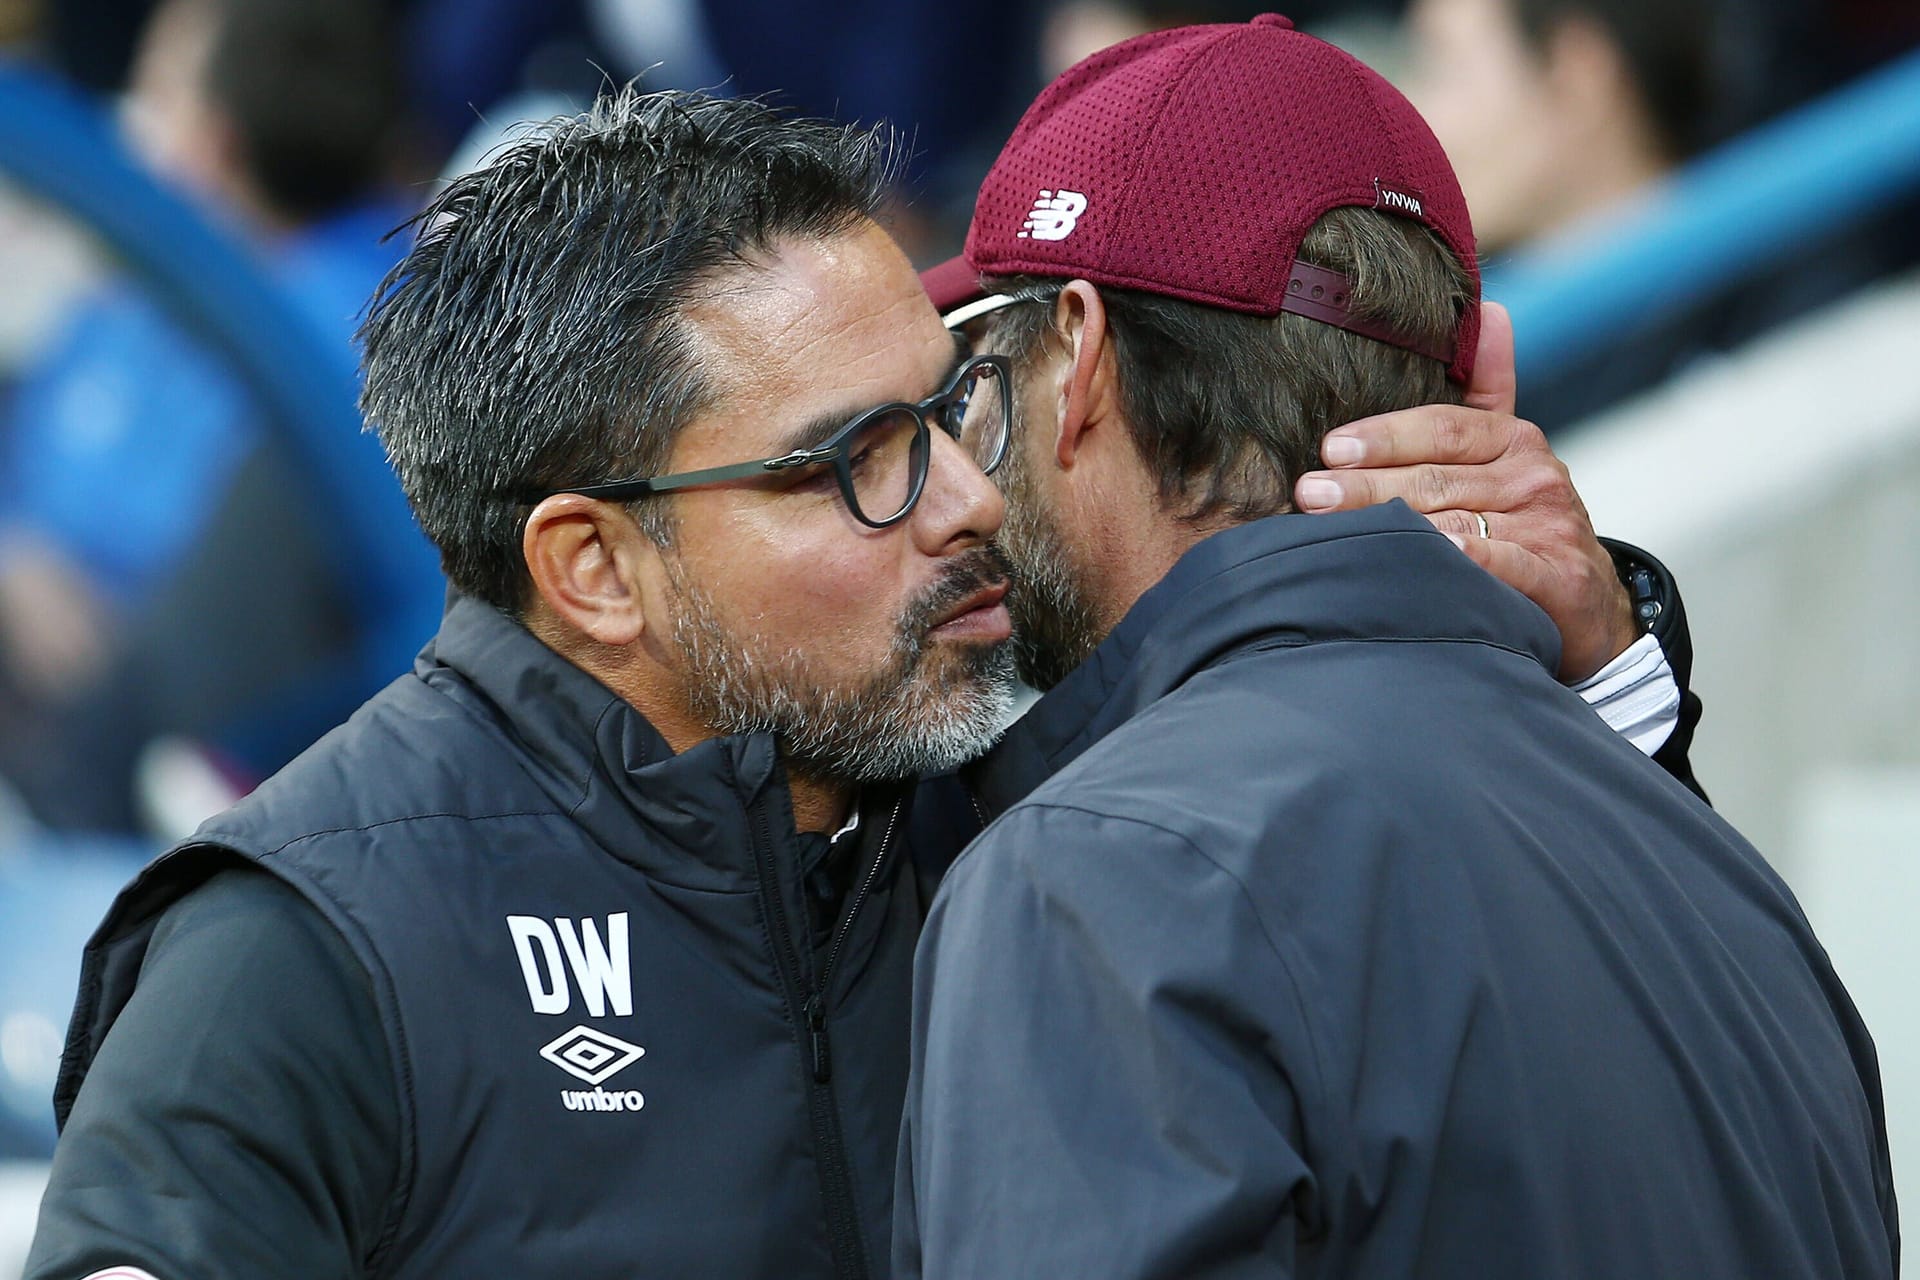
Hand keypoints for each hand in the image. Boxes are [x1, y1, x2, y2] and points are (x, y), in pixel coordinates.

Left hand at [1291, 301, 1636, 682]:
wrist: (1588, 603)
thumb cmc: (1522, 523)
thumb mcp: (1504, 454)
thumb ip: (1487, 389)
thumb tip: (1491, 309)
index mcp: (1512, 439)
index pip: (1440, 427)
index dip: (1383, 436)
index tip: (1329, 447)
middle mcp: (1534, 474)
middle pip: (1435, 477)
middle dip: (1366, 487)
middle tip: (1309, 494)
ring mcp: (1550, 524)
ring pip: (1456, 523)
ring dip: (1394, 529)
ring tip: (1337, 536)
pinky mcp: (1561, 575)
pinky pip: (1505, 563)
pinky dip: (1470, 561)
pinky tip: (1432, 558)